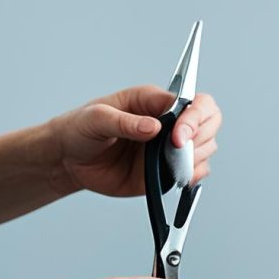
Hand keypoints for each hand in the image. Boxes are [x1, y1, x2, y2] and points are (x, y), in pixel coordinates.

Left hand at [48, 85, 221, 196]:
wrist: (69, 160)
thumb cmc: (80, 129)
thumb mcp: (96, 119)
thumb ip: (125, 122)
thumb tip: (154, 127)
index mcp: (153, 101)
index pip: (193, 101)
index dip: (194, 118)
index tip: (178, 136)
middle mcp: (168, 123)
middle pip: (209, 121)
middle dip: (200, 138)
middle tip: (176, 151)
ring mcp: (170, 147)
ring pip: (206, 148)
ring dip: (195, 158)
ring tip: (169, 165)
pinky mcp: (167, 170)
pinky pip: (195, 171)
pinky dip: (192, 175)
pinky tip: (175, 176)